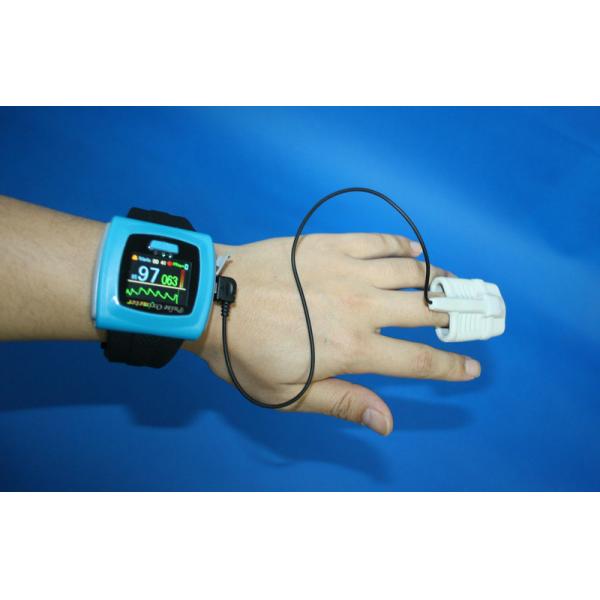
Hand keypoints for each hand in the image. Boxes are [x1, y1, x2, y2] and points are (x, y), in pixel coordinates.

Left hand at [186, 233, 480, 435]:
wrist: (213, 299)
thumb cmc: (247, 352)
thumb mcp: (289, 393)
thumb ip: (342, 403)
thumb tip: (387, 422)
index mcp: (353, 349)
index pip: (417, 360)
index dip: (449, 366)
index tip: (473, 367)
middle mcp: (362, 307)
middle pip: (425, 312)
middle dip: (457, 317)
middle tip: (479, 317)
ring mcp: (349, 270)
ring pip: (410, 273)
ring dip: (439, 279)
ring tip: (455, 283)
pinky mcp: (332, 245)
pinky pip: (379, 241)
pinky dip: (403, 246)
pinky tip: (415, 251)